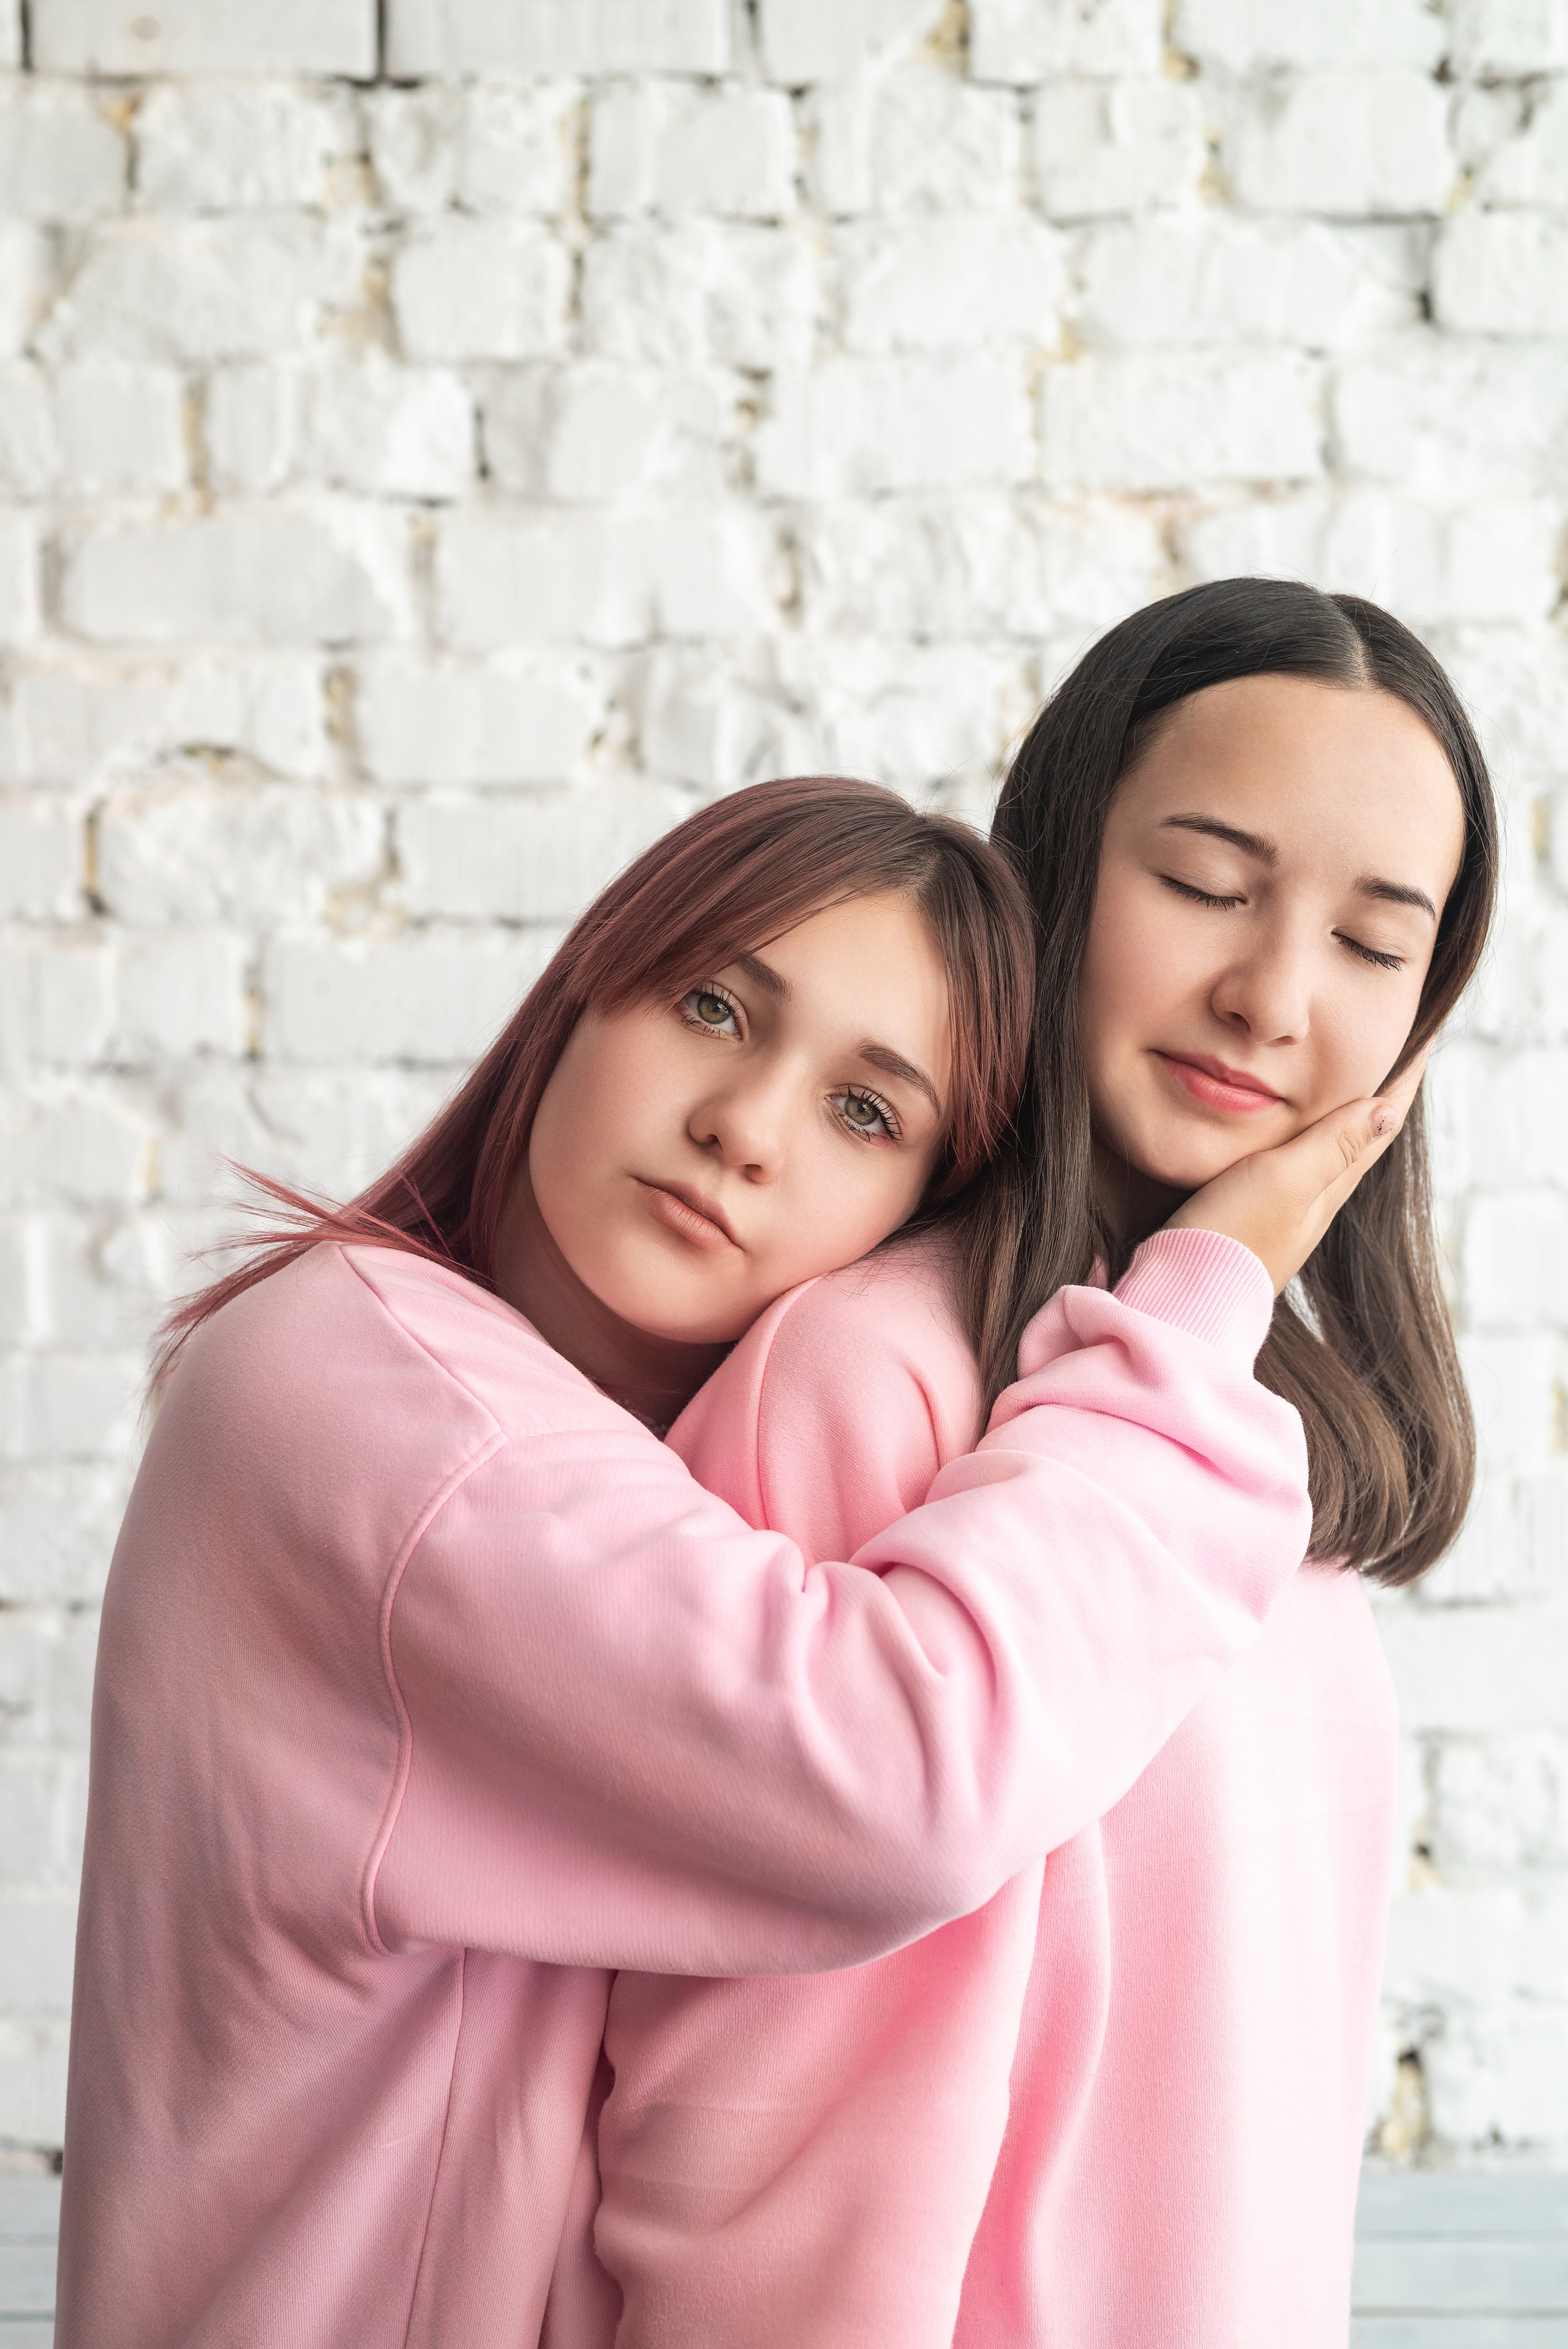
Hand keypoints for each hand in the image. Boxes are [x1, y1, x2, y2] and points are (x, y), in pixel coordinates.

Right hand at [1164, 1050, 1429, 1294]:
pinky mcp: (1252, 1221)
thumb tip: (1389, 1110)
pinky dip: (1301, 1138)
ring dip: (1342, 1115)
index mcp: (1329, 1185)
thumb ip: (1330, 1145)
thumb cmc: (1229, 1239)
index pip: (1379, 1124)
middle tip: (1391, 1050)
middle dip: (1378, 1092)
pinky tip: (1286, 1137)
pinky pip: (1292, 1168)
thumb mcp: (1282, 1181)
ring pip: (1327, 1153)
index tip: (1421, 1038)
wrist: (1182, 1303)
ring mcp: (1285, 1214)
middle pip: (1360, 1137)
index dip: (1401, 1079)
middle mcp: (1315, 1200)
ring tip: (1347, 1082)